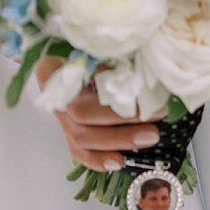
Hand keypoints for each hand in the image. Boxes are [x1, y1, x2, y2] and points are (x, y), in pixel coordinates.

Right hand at [34, 59, 164, 172]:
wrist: (75, 60)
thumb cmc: (92, 49)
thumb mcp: (98, 47)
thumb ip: (111, 57)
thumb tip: (138, 72)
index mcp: (53, 69)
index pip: (73, 82)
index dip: (104, 87)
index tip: (137, 89)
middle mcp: (54, 95)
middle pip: (81, 114)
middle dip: (120, 119)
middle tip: (156, 115)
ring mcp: (61, 118)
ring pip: (81, 137)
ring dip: (118, 139)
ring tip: (150, 136)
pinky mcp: (70, 134)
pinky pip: (80, 152)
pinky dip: (99, 159)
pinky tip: (120, 162)